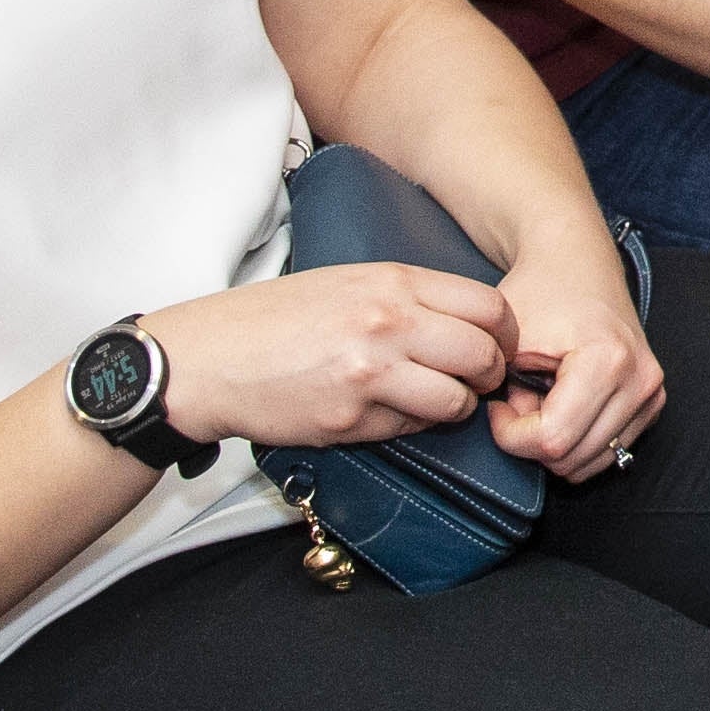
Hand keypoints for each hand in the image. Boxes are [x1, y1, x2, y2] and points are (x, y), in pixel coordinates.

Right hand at [144, 263, 511, 449]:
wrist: (206, 359)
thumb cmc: (274, 319)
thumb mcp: (347, 280)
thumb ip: (406, 296)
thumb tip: (464, 322)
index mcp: (393, 281)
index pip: (489, 306)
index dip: (502, 334)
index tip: (494, 346)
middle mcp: (389, 322)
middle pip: (485, 355)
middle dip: (489, 376)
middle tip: (473, 382)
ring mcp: (371, 373)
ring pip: (457, 402)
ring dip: (453, 408)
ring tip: (430, 401)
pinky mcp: (350, 419)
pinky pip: (409, 430)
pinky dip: (408, 427)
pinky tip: (383, 413)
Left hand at [479, 241, 665, 478]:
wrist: (576, 264)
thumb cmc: (539, 292)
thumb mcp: (505, 336)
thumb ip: (500, 386)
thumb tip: (509, 426)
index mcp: (609, 360)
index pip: (552, 439)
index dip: (510, 434)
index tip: (498, 403)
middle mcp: (641, 381)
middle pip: (571, 458)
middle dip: (532, 437)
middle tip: (519, 396)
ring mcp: (652, 394)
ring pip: (589, 463)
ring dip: (555, 441)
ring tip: (541, 398)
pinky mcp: (652, 403)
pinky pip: (607, 451)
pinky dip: (576, 439)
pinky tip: (563, 404)